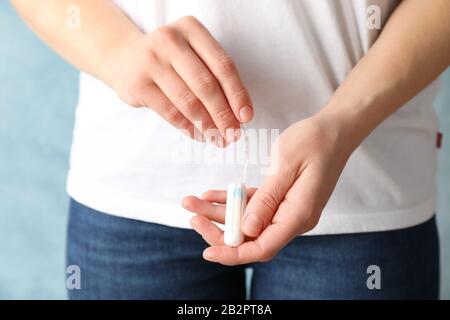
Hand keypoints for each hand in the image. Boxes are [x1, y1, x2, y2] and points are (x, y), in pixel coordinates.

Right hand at [102, 16, 252, 145]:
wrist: (124, 58)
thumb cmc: (169, 60)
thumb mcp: (192, 55)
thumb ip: (214, 78)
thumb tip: (238, 116)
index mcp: (191, 29)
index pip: (223, 65)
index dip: (237, 94)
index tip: (246, 117)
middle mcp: (170, 40)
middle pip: (206, 85)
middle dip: (224, 115)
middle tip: (233, 134)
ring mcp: (151, 61)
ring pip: (188, 101)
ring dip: (207, 125)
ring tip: (218, 139)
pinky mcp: (138, 84)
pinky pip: (171, 112)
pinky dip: (189, 128)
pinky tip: (199, 135)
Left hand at [182, 110, 356, 264]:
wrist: (333, 130)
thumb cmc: (313, 142)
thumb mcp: (285, 166)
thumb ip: (266, 200)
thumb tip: (246, 230)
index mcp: (298, 215)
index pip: (263, 247)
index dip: (234, 253)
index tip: (207, 252)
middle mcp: (293, 218)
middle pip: (251, 237)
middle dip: (219, 231)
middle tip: (193, 216)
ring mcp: (287, 210)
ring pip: (248, 221)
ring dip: (220, 213)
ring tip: (193, 201)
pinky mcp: (282, 199)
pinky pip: (253, 206)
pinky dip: (232, 201)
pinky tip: (211, 194)